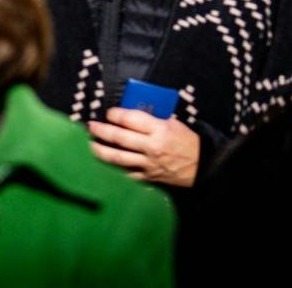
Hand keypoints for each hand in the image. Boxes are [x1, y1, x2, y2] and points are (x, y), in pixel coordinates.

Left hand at [86, 107, 200, 187]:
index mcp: (159, 129)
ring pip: (118, 158)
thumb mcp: (173, 123)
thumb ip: (153, 118)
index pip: (131, 119)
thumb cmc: (187, 141)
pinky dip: (113, 170)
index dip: (116, 114)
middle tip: (91, 126)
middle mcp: (151, 147)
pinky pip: (126, 175)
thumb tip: (133, 112)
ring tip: (89, 145)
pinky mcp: (148, 177)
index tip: (108, 113)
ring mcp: (148, 164)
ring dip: (100, 151)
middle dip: (102, 131)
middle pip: (120, 138)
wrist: (202, 166)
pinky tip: (102, 165)